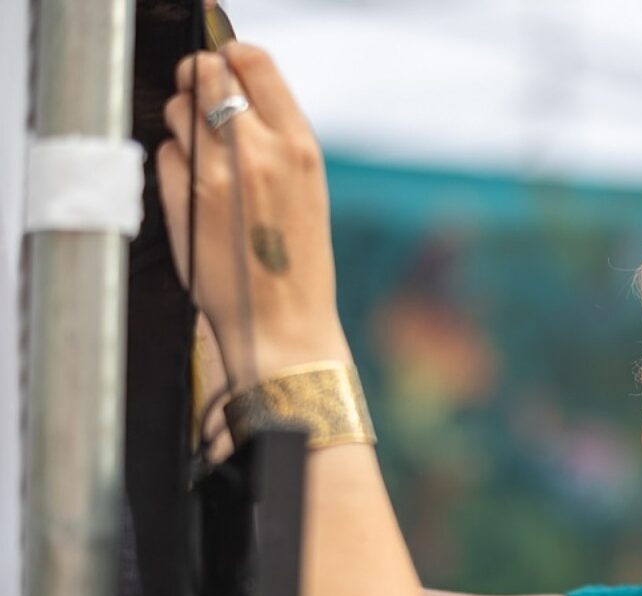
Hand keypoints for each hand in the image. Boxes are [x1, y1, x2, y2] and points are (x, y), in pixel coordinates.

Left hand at [156, 42, 347, 386]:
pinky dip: (174, 164)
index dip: (230, 56)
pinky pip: (165, 153)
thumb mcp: (307, 190)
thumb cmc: (297, 262)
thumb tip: (233, 88)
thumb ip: (276, 138)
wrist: (284, 324)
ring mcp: (217, 174)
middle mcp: (259, 151)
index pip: (252, 60)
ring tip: (205, 157)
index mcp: (300, 145)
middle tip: (201, 102)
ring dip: (183, 122)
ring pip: (178, 108)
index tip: (226, 69)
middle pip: (206, 72)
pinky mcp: (184, 198)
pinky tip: (197, 194)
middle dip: (198, 81)